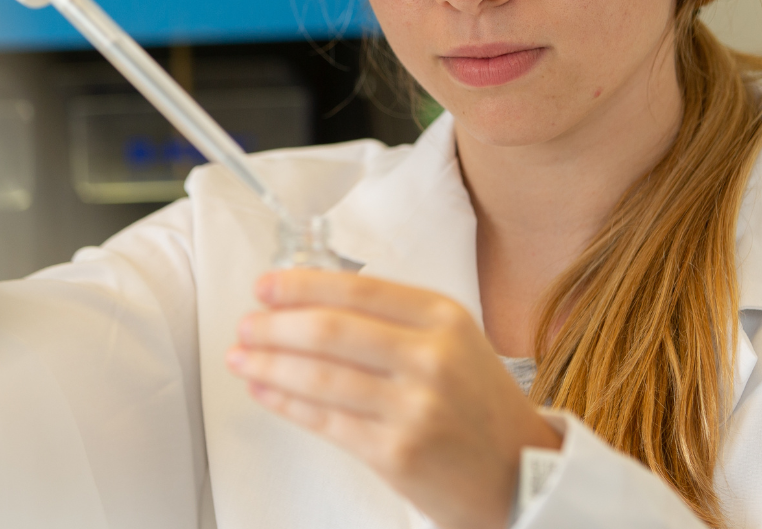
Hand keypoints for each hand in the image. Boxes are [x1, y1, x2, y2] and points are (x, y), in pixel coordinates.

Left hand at [228, 270, 561, 528]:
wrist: (520, 475)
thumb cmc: (478, 407)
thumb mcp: (455, 343)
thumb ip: (394, 320)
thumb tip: (310, 304)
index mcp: (444, 318)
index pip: (358, 289)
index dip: (302, 286)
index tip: (266, 286)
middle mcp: (431, 357)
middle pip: (331, 330)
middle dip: (275, 325)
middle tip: (246, 324)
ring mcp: (414, 407)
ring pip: (319, 376)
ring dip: (269, 363)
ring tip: (242, 356)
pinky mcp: (397, 452)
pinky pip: (324, 420)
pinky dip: (285, 402)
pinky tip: (264, 389)